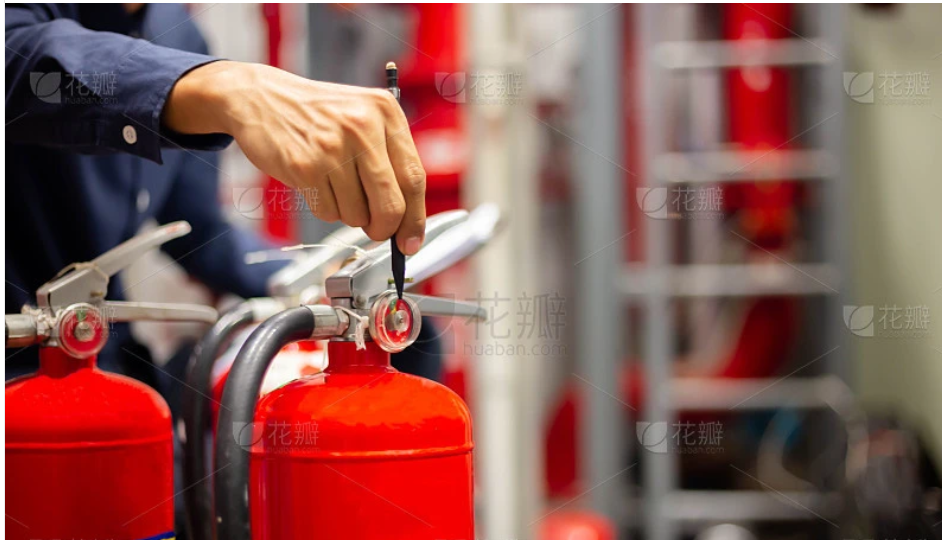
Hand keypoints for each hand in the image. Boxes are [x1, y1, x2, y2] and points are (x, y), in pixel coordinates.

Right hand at [164, 61, 425, 254]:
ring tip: (335, 185)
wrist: (261, 97)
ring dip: (349, 215)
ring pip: (357, 215)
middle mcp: (362, 127)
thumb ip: (390, 160)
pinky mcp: (305, 166)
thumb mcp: (363, 119)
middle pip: (391, 205)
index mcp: (385, 112)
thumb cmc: (318, 115)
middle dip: (385, 229)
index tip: (411, 241)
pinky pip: (328, 212)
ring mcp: (332, 147)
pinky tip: (316, 181)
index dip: (416, 218)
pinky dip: (326, 208)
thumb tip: (407, 221)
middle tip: (377, 231)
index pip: (414, 178)